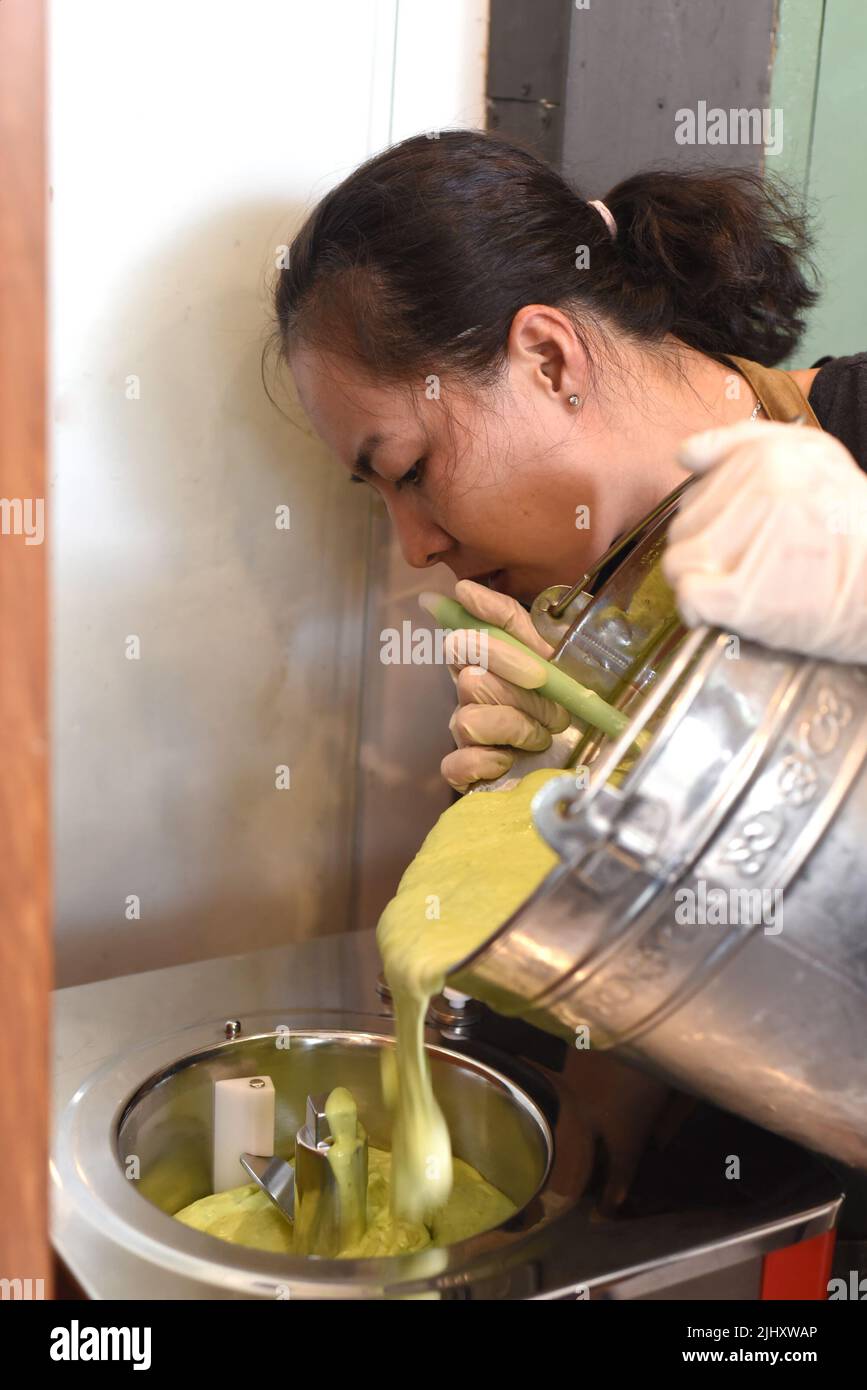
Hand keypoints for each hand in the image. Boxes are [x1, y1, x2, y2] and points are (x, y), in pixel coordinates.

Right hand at [439, 580, 570, 792]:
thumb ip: (524, 626)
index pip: (469, 632)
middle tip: (555, 712)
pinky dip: (488, 762)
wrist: (578, 761)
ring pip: (469, 719)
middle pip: (471, 678)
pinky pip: (457, 762)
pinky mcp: (462, 770)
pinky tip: (509, 760)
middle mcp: (468, 691)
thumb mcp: (560, 661)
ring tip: (540, 737)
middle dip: (522, 695)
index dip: (490, 629)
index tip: (519, 644)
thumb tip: (465, 589)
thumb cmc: (565, 706)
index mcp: (487, 660)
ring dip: (516, 729)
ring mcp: (463, 730)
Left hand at [663, 420, 866, 662]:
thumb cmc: (853, 526)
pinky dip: (698, 611)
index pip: (696, 494)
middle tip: (743, 567)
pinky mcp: (739, 595)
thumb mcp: (814, 457)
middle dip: (704, 552)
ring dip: (698, 581)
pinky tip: (723, 613)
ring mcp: (744, 545)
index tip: (743, 539)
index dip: (713, 523)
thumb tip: (684, 454)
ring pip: (678, 563)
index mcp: (767, 458)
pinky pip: (688, 598)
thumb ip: (743, 444)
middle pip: (683, 529)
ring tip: (734, 588)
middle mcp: (754, 495)